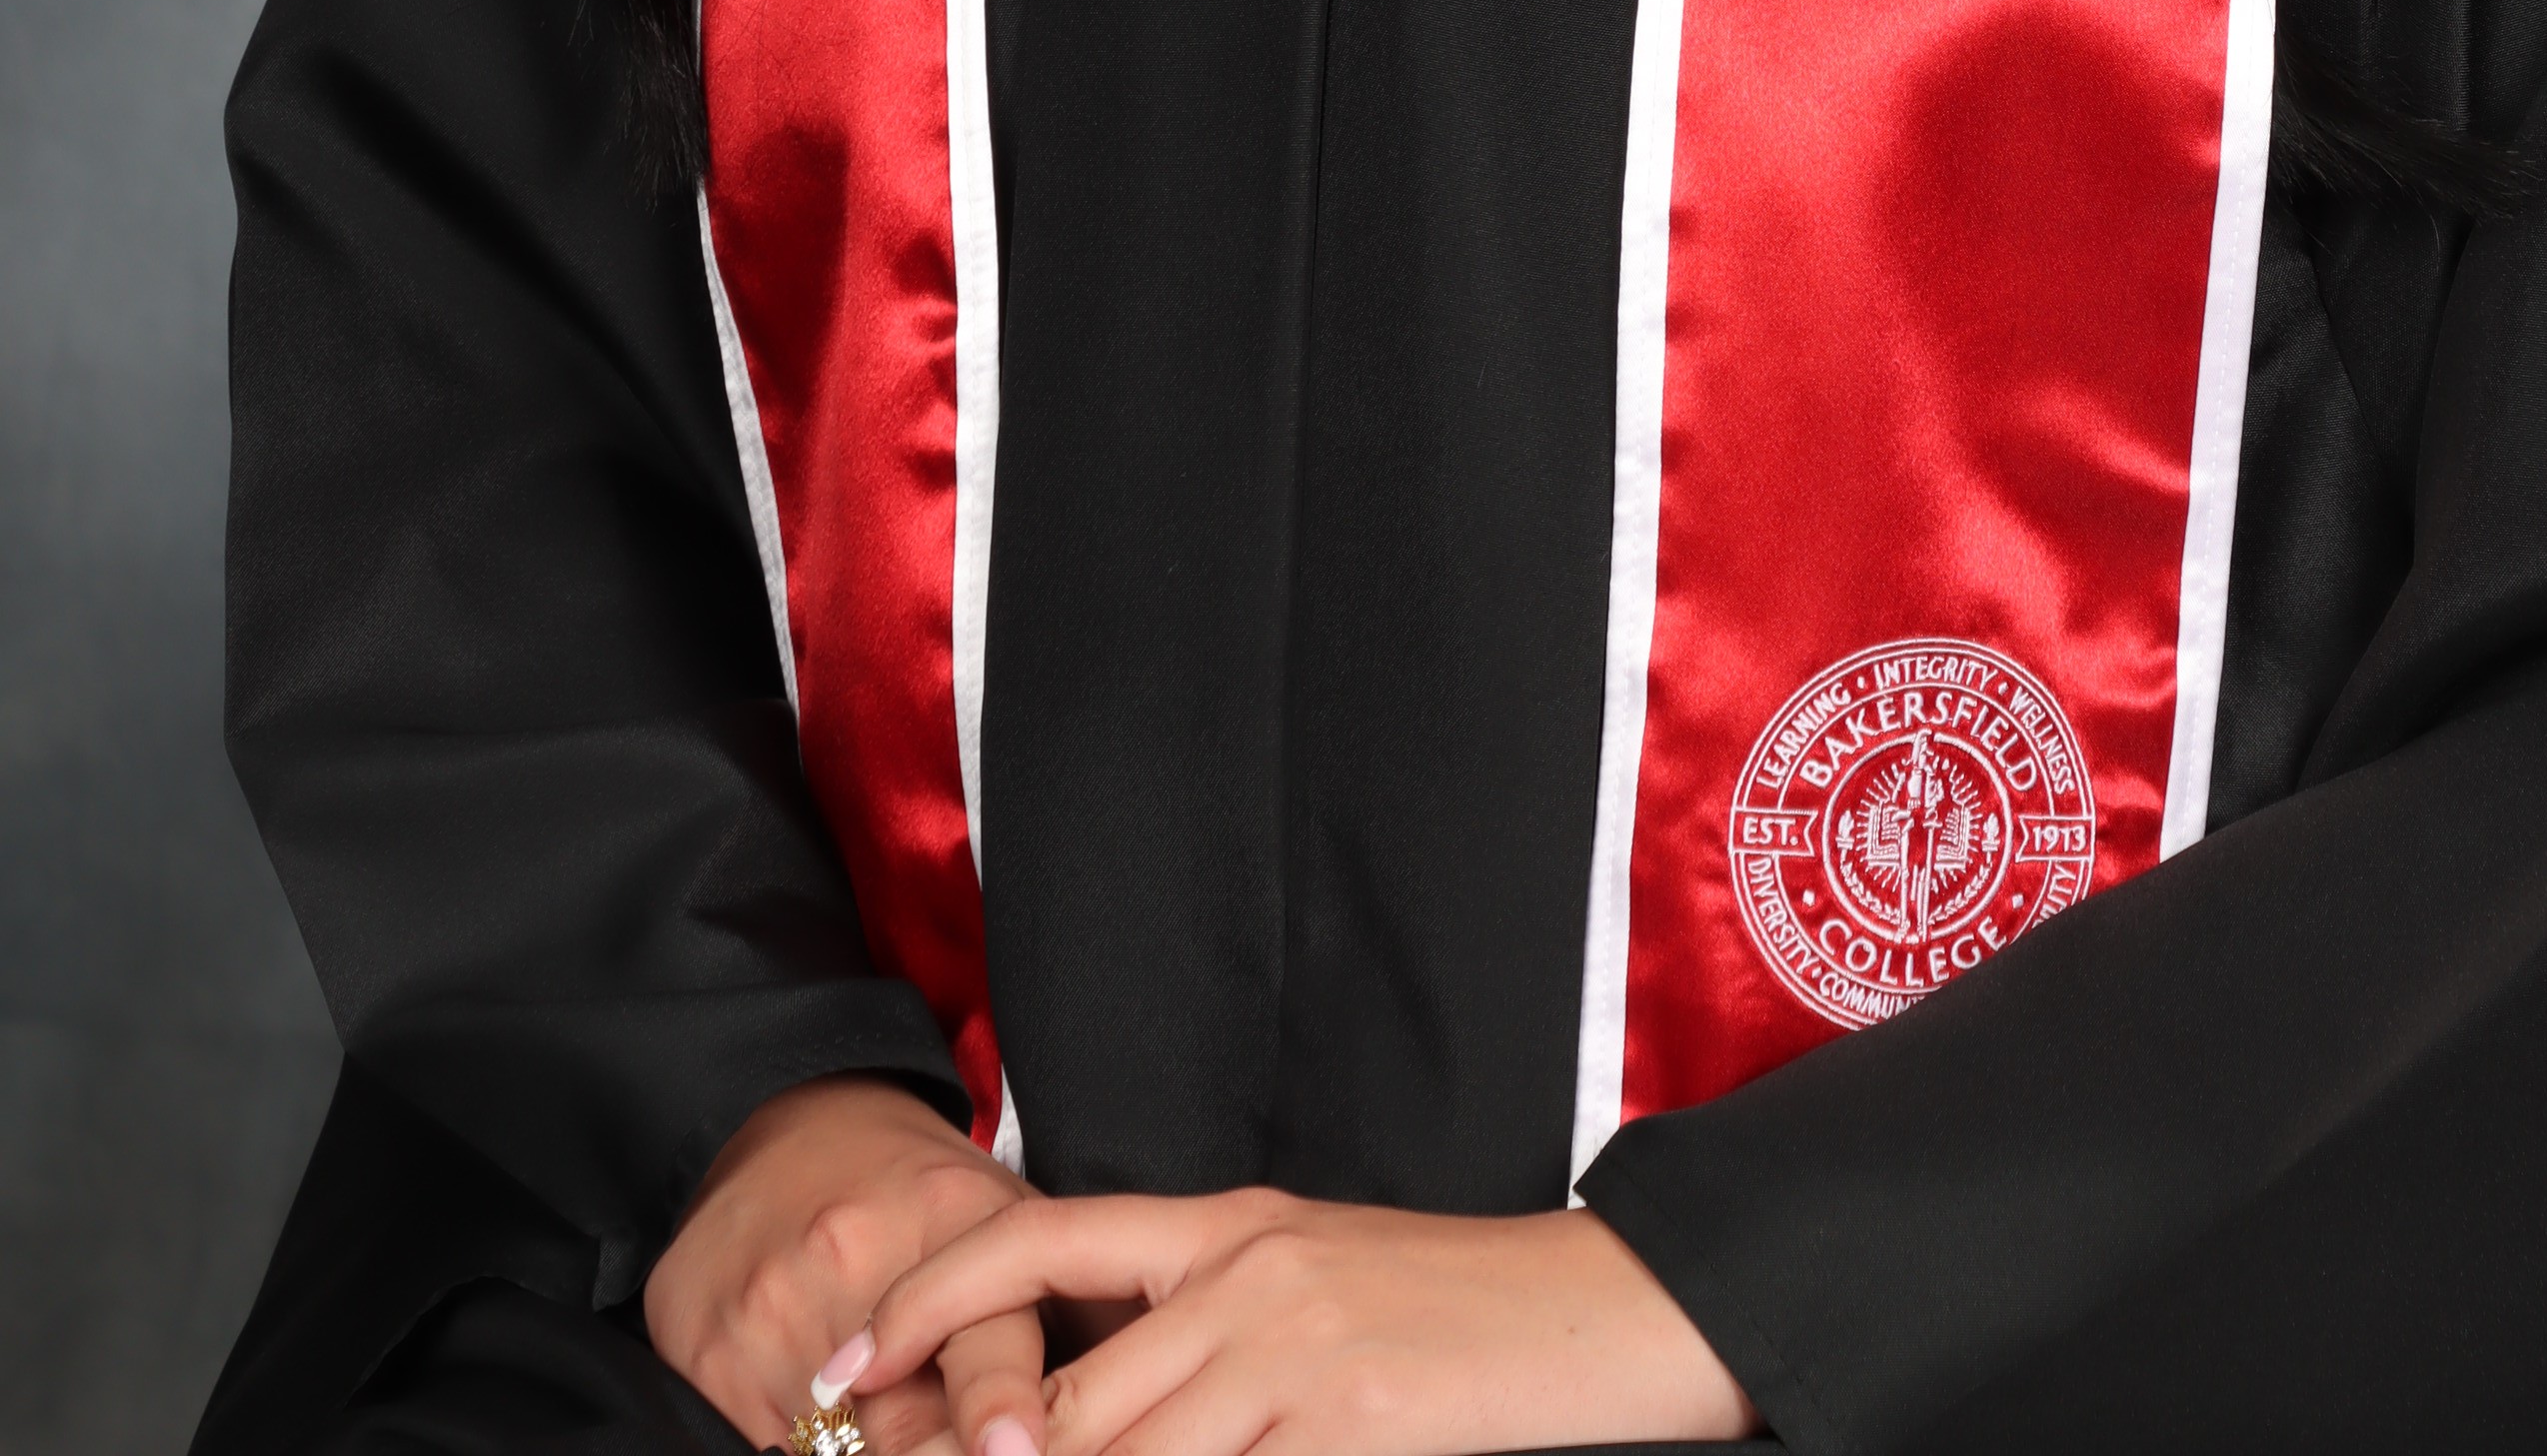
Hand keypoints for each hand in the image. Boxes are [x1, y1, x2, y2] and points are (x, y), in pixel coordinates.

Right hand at [646, 1074, 1033, 1451]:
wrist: (785, 1124)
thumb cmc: (917, 1190)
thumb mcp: (1005, 1217)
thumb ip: (1064, 1316)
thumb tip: (1113, 1412)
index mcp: (954, 1217)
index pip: (982, 1339)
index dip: (997, 1408)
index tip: (1011, 1452)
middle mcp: (856, 1255)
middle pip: (907, 1430)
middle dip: (935, 1454)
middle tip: (953, 1445)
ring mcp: (772, 1304)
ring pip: (831, 1453)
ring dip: (862, 1451)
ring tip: (881, 1419)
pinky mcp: (706, 1347)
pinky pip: (765, 1450)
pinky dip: (801, 1450)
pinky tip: (816, 1413)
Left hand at [828, 1182, 1760, 1455]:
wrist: (1592, 1312)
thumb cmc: (1443, 1309)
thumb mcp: (1304, 1280)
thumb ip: (1191, 1324)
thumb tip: (1066, 1405)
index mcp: (1228, 1224)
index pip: (1038, 1240)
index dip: (927, 1301)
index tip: (842, 1363)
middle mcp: (1244, 1276)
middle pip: (1058, 1397)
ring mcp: (1293, 1358)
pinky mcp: (1346, 1433)